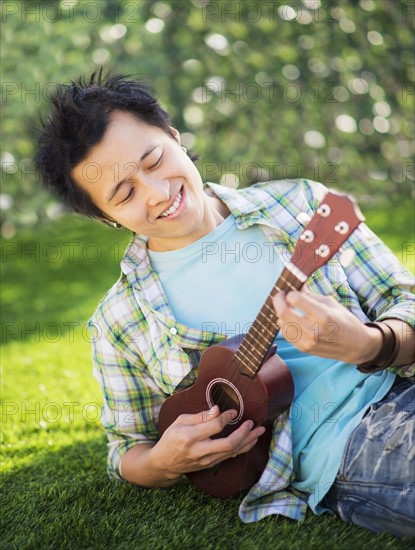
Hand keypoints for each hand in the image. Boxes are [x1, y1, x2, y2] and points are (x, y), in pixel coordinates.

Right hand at [151, 406, 265, 479]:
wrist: (164, 463)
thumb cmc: (171, 438)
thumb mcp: (180, 421)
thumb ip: (200, 416)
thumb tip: (218, 410)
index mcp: (190, 436)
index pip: (215, 426)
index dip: (227, 417)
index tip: (233, 411)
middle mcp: (200, 450)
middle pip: (229, 444)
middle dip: (244, 433)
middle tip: (252, 423)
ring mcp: (206, 460)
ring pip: (232, 452)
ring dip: (248, 441)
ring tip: (259, 431)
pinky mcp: (210, 465)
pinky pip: (229, 457)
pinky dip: (242, 449)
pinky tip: (250, 441)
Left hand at [272, 290, 381, 364]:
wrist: (355, 346)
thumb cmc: (344, 321)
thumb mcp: (331, 302)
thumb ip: (310, 296)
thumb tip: (295, 287)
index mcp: (323, 315)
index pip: (296, 299)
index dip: (290, 293)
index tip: (291, 292)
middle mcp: (314, 330)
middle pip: (284, 312)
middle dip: (279, 301)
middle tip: (281, 296)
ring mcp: (307, 341)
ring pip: (282, 324)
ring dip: (281, 313)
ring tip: (287, 307)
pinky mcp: (304, 349)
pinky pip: (286, 334)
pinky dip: (284, 324)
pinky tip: (290, 319)